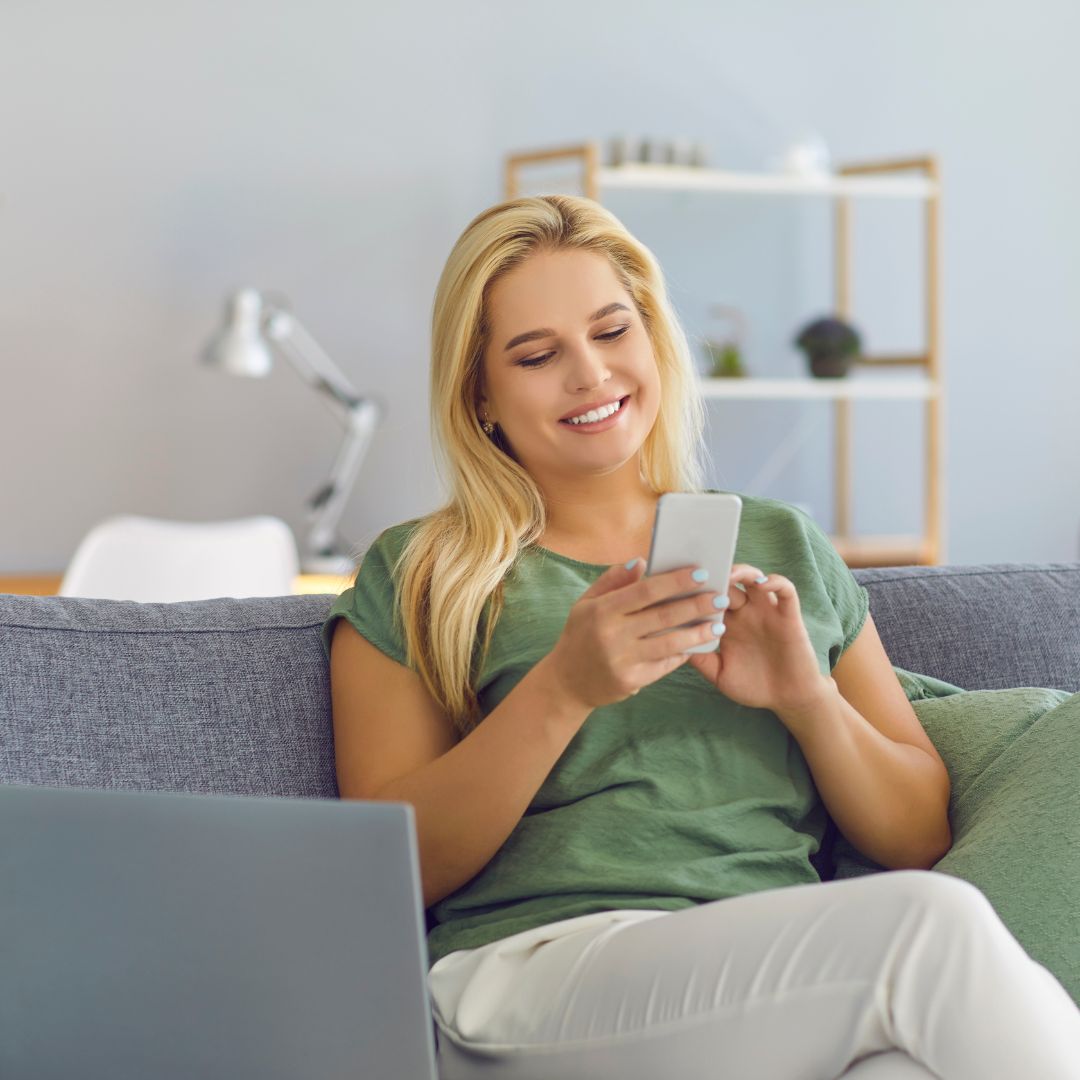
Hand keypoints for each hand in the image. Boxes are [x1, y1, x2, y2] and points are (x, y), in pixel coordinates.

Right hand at [544, 558, 727, 710]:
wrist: (566, 683)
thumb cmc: (580, 635)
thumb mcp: (586, 604)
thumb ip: (612, 581)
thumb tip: (641, 561)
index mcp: (602, 610)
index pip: (646, 591)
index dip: (676, 581)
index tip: (701, 573)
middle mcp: (612, 634)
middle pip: (663, 616)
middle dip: (696, 605)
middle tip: (720, 598)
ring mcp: (622, 660)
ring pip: (669, 643)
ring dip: (697, 633)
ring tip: (718, 625)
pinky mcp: (631, 681)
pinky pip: (664, 665)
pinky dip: (682, 653)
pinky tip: (697, 645)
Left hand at [686, 563, 829, 718]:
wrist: (788, 699)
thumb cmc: (753, 686)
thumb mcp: (719, 674)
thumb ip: (701, 659)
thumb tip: (673, 642)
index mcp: (725, 624)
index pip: (706, 597)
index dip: (694, 588)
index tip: (679, 583)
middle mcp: (744, 613)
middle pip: (727, 582)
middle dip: (714, 574)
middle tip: (702, 572)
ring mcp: (766, 612)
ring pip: (754, 579)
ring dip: (742, 571)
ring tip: (729, 574)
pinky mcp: (788, 616)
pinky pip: (785, 590)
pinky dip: (775, 582)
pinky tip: (762, 584)